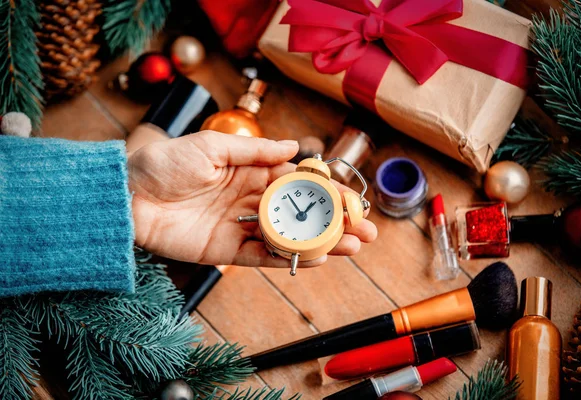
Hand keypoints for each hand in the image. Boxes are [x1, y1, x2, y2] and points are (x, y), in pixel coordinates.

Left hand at [128, 131, 376, 268]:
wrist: (126, 196)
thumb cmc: (165, 164)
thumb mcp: (212, 148)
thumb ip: (255, 151)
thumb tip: (295, 147)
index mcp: (250, 172)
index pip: (298, 184)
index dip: (327, 192)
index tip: (354, 200)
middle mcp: (251, 201)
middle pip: (301, 214)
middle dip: (334, 222)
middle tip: (366, 231)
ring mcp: (241, 227)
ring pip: (289, 238)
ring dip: (322, 243)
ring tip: (353, 247)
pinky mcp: (226, 251)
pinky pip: (264, 257)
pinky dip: (290, 259)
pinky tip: (317, 258)